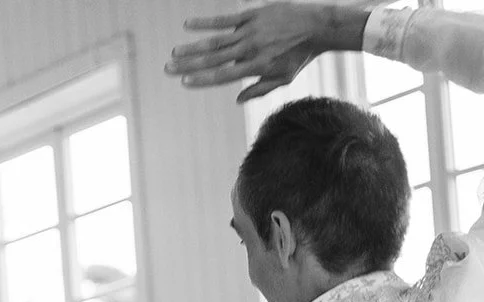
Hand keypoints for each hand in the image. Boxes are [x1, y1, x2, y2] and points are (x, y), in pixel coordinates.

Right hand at [164, 4, 343, 101]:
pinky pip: (225, 19)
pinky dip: (206, 22)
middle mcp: (249, 49)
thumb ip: (259, 90)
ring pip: (215, 40)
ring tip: (174, 52)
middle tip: (168, 68)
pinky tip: (189, 25)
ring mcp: (250, 30)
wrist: (319, 25)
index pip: (222, 76)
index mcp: (255, 67)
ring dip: (192, 46)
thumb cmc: (301, 55)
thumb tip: (237, 100)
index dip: (202, 79)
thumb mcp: (283, 79)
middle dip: (189, 64)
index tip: (184, 82)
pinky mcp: (253, 14)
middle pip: (213, 58)